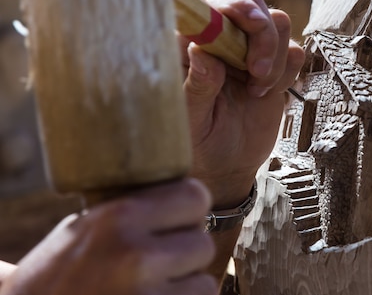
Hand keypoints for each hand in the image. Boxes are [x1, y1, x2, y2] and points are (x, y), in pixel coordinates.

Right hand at [0, 179, 216, 294]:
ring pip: (204, 282)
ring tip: (153, 286)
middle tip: (161, 262)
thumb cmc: (57, 275)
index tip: (180, 221)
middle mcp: (134, 255)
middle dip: (186, 254)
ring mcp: (145, 294)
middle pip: (203, 243)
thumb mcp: (85, 227)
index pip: (195, 195)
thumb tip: (190, 197)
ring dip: (186, 286)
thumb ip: (133, 211)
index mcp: (118, 217)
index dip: (191, 210)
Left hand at [179, 0, 303, 207]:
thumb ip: (196, 86)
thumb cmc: (197, 142)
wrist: (225, 165)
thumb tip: (200, 50)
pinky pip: (295, 51)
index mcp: (190, 42)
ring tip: (258, 89)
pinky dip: (287, 72)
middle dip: (261, 31)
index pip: (212, 3)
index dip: (233, 7)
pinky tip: (267, 94)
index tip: (249, 23)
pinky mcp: (275, 64)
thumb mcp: (190, 120)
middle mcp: (221, 36)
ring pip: (278, 21)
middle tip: (257, 70)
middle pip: (249, 0)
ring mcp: (250, 48)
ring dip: (274, 55)